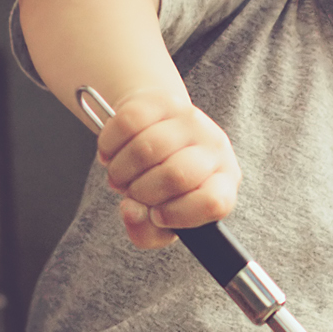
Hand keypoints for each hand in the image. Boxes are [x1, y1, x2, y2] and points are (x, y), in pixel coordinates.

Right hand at [92, 89, 238, 250]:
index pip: (213, 203)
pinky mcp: (164, 100)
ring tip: (121, 175)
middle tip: (131, 192)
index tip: (157, 215)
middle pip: (175, 176)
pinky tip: (112, 154)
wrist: (157, 131)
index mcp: (223, 183)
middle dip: (141, 192)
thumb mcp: (162, 218)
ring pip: (146, 149)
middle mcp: (215, 148)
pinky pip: (127, 123)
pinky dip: (109, 145)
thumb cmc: (163, 184)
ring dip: (120, 171)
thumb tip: (131, 212)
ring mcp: (191, 120)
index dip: (178, 215)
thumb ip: (146, 231)